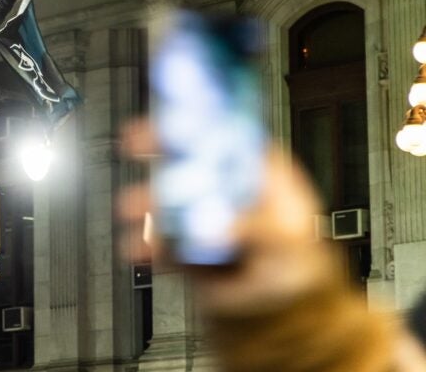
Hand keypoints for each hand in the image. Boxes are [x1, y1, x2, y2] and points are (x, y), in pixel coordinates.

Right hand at [119, 117, 333, 315]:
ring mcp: (204, 217)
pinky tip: (139, 245)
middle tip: (138, 146)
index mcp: (260, 174)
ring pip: (171, 198)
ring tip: (133, 209)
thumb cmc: (301, 271)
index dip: (203, 120)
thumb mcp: (290, 242)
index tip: (176, 115)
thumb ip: (256, 229)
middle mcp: (228, 190)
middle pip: (191, 159)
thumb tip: (214, 226)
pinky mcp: (186, 247)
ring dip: (148, 201)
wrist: (286, 318)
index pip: (230, 135)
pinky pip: (161, 238)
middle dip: (162, 151)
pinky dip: (146, 242)